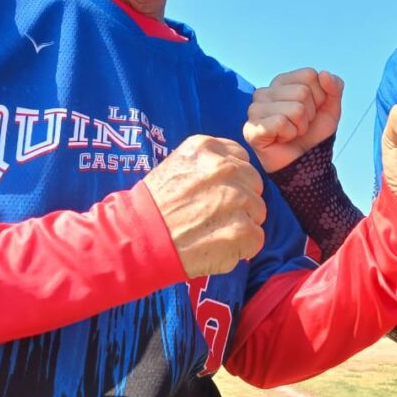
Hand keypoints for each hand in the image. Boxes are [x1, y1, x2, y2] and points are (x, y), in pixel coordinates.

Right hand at [143, 135, 265, 277]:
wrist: (138, 239)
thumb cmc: (155, 206)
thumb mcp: (178, 165)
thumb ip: (209, 164)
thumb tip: (237, 173)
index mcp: (207, 148)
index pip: (241, 159)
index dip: (232, 180)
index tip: (215, 194)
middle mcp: (225, 168)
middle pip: (254, 184)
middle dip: (240, 200)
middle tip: (212, 216)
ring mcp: (236, 198)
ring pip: (258, 211)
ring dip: (241, 224)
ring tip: (211, 232)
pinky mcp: (242, 230)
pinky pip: (256, 238)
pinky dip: (241, 248)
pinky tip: (217, 247)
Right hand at [243, 68, 343, 172]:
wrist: (305, 164)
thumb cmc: (312, 134)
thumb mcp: (331, 108)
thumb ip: (334, 87)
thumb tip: (324, 73)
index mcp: (281, 82)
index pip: (309, 75)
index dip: (319, 96)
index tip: (311, 111)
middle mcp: (264, 92)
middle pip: (302, 92)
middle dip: (309, 114)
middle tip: (300, 125)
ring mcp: (254, 110)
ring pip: (294, 109)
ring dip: (300, 126)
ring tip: (291, 133)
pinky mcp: (251, 129)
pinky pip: (281, 123)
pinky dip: (289, 134)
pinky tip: (282, 139)